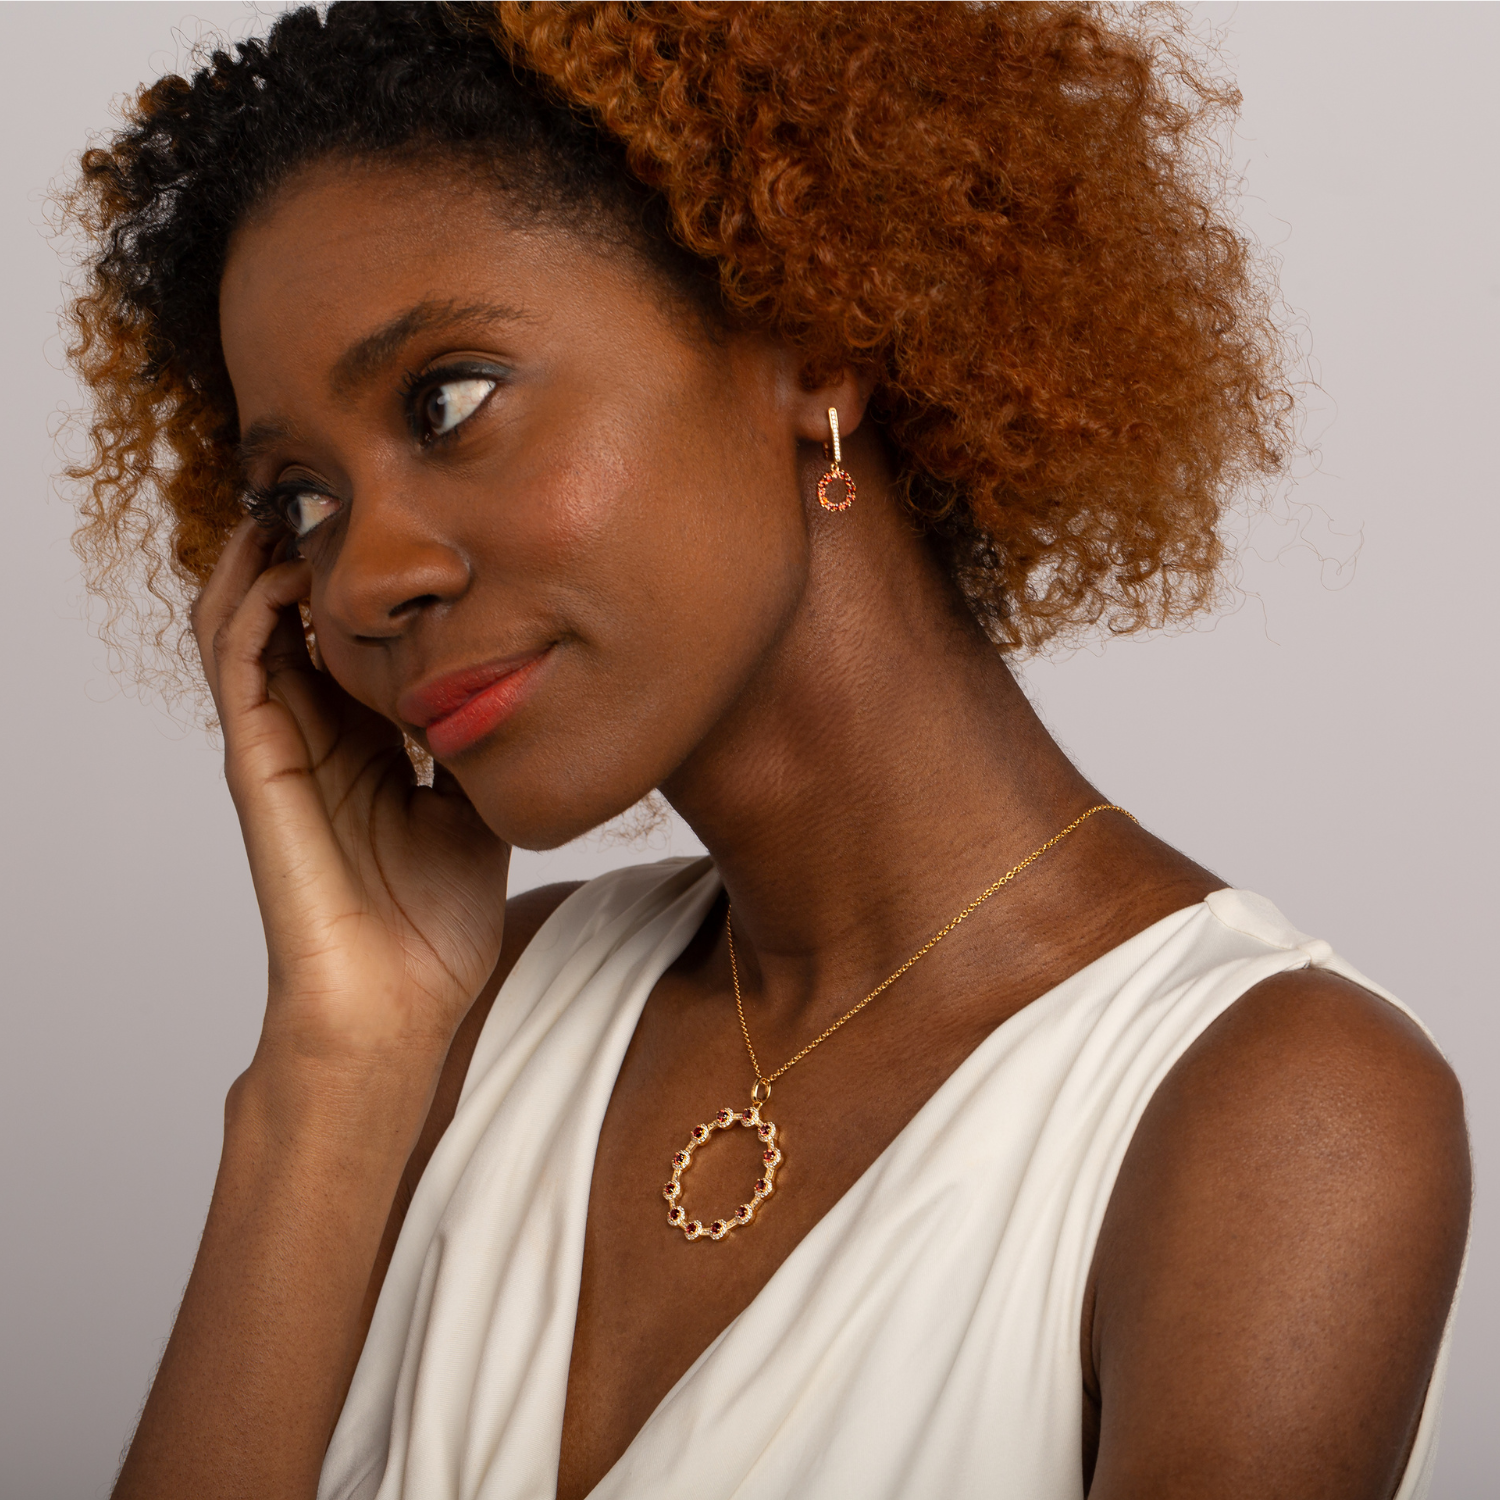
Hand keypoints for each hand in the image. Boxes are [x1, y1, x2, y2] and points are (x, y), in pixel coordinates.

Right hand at [193, 519, 510, 1065]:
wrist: (398, 1001)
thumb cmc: (434, 920)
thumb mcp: (479, 809)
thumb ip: (484, 748)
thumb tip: (530, 689)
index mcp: (367, 741)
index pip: (352, 635)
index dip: (370, 577)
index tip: (412, 516)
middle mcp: (317, 732)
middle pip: (294, 614)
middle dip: (312, 547)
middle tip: (344, 480)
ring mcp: (280, 744)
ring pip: (247, 622)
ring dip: (266, 558)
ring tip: (298, 499)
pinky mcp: (257, 764)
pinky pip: (236, 665)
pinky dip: (252, 606)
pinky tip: (289, 568)